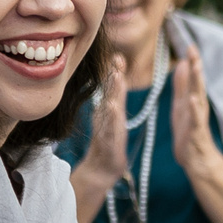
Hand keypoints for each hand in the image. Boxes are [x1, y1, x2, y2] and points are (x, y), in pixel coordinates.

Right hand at [72, 50, 130, 189]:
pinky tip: (112, 107)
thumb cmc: (109, 141)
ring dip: (113, 92)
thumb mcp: (114, 117)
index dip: (117, 72)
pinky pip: (109, 127)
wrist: (102, 168)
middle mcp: (107, 116)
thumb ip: (115, 98)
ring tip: (117, 77)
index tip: (119, 55)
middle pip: (111, 93)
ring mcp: (106, 128)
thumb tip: (116, 78)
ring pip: (110, 107)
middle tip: (118, 58)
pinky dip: (111, 117)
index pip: (115, 89)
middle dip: (115, 76)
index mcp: (112, 110)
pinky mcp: (108, 141)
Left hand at [169, 45, 218, 173]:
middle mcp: (197, 106)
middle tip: (193, 49)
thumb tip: (183, 64)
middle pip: (198, 83)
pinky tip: (193, 99)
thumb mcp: (182, 105)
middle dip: (196, 65)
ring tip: (196, 67)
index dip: (192, 60)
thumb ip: (182, 86)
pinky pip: (196, 119)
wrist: (194, 159)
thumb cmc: (188, 132)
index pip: (193, 77)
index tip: (189, 43)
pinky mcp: (196, 132)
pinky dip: (195, 109)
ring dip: (198, 82)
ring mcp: (197, 119)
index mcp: (192, 99)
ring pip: (199, 97)